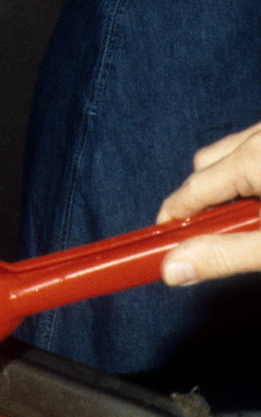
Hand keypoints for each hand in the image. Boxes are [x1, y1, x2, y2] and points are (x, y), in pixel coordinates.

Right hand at [156, 121, 260, 285]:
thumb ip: (225, 255)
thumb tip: (172, 268)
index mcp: (253, 157)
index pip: (192, 189)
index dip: (176, 218)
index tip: (165, 242)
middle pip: (207, 164)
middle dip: (206, 199)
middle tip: (226, 234)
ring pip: (234, 152)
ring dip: (233, 184)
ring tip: (257, 218)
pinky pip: (256, 148)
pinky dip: (254, 173)